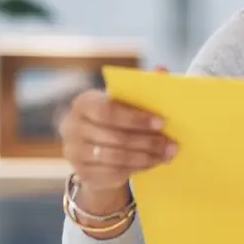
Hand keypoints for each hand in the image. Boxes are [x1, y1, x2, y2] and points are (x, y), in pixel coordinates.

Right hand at [59, 84, 177, 192]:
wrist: (94, 149)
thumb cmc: (114, 118)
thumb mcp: (124, 102)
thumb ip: (141, 87)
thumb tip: (162, 69)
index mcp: (83, 102)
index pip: (108, 111)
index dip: (136, 119)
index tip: (162, 122)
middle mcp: (72, 126)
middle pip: (115, 137)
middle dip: (147, 141)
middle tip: (172, 144)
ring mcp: (74, 152)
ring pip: (116, 157)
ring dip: (146, 157)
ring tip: (167, 154)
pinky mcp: (83, 173)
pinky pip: (114, 173)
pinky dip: (137, 168)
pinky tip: (153, 163)